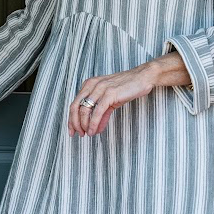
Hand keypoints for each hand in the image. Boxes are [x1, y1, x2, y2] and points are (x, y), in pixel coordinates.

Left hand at [68, 51, 190, 135]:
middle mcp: (91, 85)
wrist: (142, 78)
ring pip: (84, 110)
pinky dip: (93, 123)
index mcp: (89, 84)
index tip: (72, 131)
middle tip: (78, 134)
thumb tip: (95, 128)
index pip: (74, 103)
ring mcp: (100, 88)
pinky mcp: (109, 93)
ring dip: (84, 125)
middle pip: (75, 107)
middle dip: (74, 123)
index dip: (71, 119)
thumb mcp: (110, 100)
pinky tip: (94, 131)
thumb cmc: (126, 88)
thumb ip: (101, 113)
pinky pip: (97, 111)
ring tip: (88, 134)